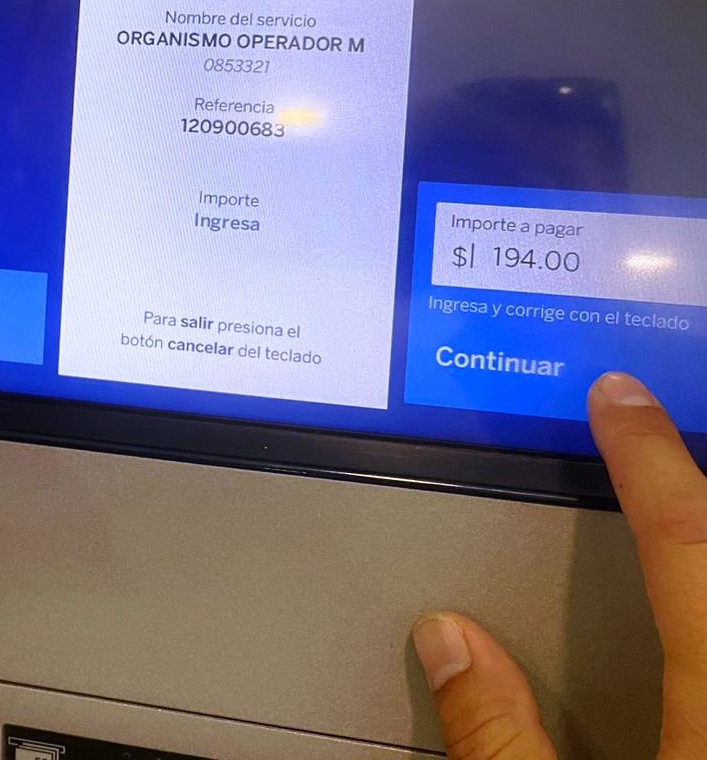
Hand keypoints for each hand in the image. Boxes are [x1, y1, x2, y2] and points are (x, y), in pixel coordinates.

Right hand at [414, 372, 706, 758]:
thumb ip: (498, 734)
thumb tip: (447, 646)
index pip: (688, 545)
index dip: (649, 459)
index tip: (620, 401)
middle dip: (698, 482)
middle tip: (658, 428)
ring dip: (706, 533)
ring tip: (679, 494)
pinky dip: (706, 583)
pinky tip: (685, 585)